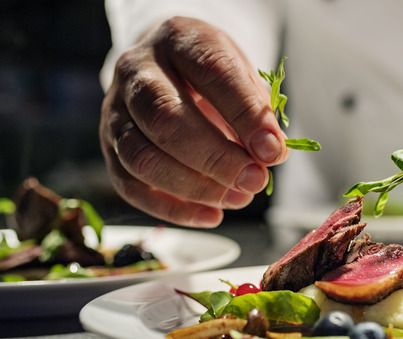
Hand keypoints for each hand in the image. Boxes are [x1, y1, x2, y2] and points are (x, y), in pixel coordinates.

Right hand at [99, 17, 287, 226]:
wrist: (167, 68)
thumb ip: (256, 109)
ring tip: (239, 198)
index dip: (244, 114)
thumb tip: (270, 154)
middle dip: (216, 158)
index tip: (273, 150)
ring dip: (195, 187)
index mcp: (178, 39)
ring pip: (142, 157)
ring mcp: (115, 110)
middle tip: (254, 180)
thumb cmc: (211, 76)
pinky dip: (173, 209)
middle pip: (166, 119)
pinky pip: (131, 186)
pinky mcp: (109, 147)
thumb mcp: (241, 75)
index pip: (211, 72)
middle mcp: (137, 70)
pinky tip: (212, 215)